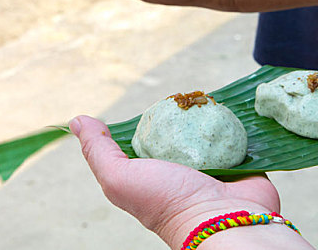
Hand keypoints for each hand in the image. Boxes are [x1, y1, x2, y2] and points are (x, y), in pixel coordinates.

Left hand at [69, 115, 283, 248]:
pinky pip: (234, 134)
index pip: (144, 139)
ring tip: (205, 98)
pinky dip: (231, 122)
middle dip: (180, 113)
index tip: (151, 105)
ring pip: (207, 130)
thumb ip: (98, 151)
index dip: (144, 121)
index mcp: (151, 174)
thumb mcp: (119, 177)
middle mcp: (180, 170)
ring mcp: (211, 165)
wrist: (223, 220)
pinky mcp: (238, 161)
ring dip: (206, 114)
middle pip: (177, 131)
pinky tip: (228, 108)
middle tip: (184, 97)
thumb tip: (78, 120)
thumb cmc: (167, 202)